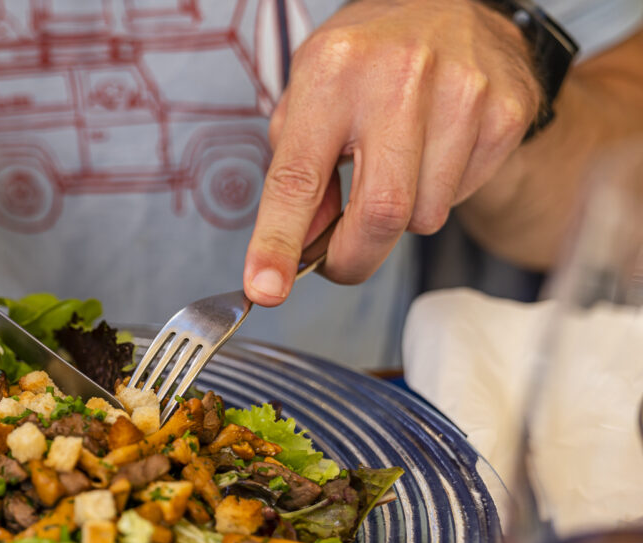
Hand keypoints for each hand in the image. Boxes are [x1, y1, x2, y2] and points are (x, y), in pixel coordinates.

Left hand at [243, 0, 542, 304]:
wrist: (453, 8)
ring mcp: (462, 93)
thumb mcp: (309, 97)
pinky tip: (432, 152)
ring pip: (423, 216)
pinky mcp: (504, 113)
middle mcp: (400, 76)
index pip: (299, 177)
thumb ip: (293, 173)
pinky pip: (459, 198)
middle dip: (353, 257)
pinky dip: (436, 195)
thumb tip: (298, 246)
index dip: (278, 242)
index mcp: (334, 70)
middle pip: (379, 214)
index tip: (265, 288)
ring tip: (393, 168)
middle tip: (338, 261)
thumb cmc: (368, 60)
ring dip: (399, 217)